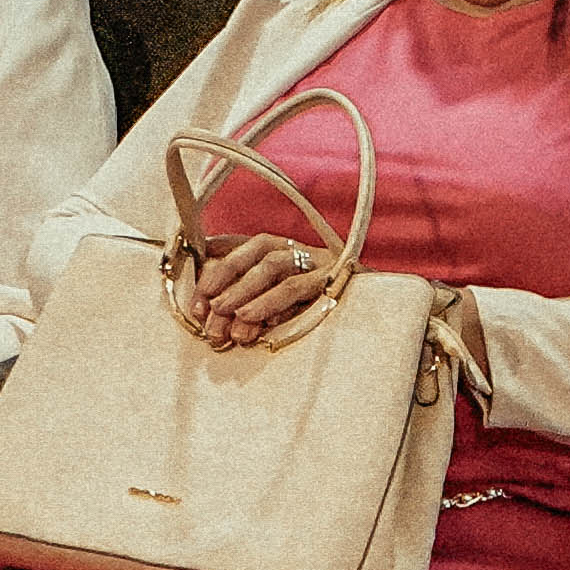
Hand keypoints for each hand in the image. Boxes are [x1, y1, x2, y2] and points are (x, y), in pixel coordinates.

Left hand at [172, 227, 336, 346]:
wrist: (372, 309)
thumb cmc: (318, 308)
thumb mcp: (278, 304)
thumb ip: (247, 304)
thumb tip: (213, 317)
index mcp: (279, 249)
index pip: (238, 249)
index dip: (214, 272)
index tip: (198, 304)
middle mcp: (296, 249)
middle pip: (255, 253)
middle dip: (228, 283)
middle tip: (211, 313)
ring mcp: (316, 261)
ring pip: (274, 266)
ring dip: (249, 292)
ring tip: (234, 316)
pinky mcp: (334, 278)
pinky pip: (301, 286)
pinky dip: (277, 302)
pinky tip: (263, 320)